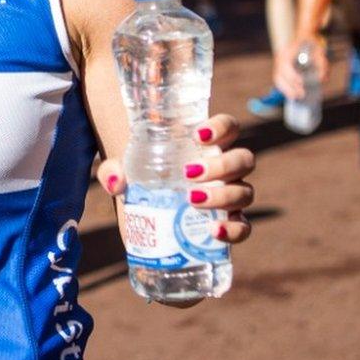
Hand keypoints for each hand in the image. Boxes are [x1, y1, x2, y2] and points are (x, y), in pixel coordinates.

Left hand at [97, 113, 256, 286]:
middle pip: (244, 159)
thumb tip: (115, 181)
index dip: (221, 127)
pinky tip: (214, 231)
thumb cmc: (142, 180)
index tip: (197, 135)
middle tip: (189, 173)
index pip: (229, 128)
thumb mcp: (125, 171)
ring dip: (224, 195)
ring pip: (246, 191)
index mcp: (209, 147)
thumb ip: (114, 169)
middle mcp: (226, 170)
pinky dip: (234, 230)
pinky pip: (244, 228)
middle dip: (222, 165)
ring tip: (192, 200)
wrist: (147, 214)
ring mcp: (230, 197)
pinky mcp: (228, 224)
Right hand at [273, 32, 327, 99]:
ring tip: (296, 97)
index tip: (302, 83)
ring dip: (285, 90)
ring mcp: (279, 62)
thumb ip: (323, 64)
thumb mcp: (321, 49)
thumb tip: (322, 80)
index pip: (286, 66)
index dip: (293, 76)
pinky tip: (292, 94)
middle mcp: (281, 57)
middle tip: (301, 95)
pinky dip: (284, 88)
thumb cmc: (313, 41)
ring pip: (278, 79)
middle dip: (289, 87)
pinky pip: (279, 79)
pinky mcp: (281, 67)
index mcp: (289, 51)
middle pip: (279, 75)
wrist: (306, 33)